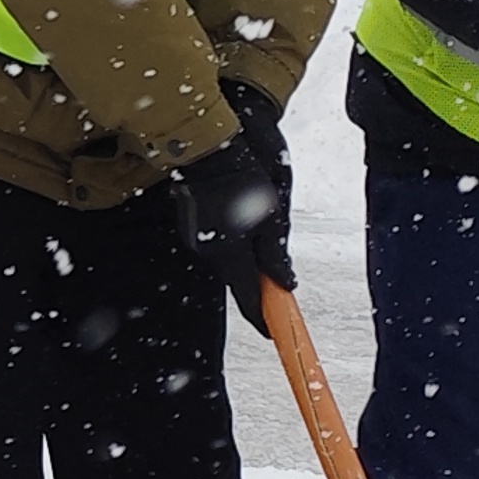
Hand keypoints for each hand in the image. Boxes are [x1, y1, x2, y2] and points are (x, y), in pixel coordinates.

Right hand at [175, 85, 294, 336]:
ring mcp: (196, 237)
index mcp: (230, 254)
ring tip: (263, 232)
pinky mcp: (192, 223)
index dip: (262, 318)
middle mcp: (209, 251)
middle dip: (257, 282)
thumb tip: (286, 284)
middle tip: (279, 282)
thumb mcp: (271, 216)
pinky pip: (218, 241)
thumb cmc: (245, 178)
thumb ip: (276, 255)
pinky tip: (242, 218)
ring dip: (247, 256)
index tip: (274, 332)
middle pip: (237, 278)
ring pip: (228, 258)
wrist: (205, 145)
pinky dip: (234, 240)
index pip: (247, 299)